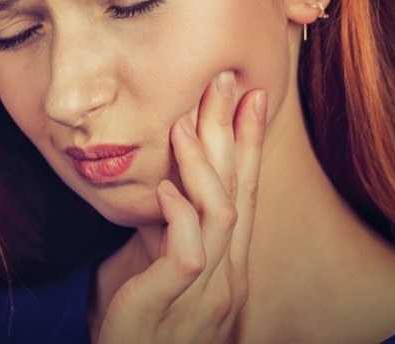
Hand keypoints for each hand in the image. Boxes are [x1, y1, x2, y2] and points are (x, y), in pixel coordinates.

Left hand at [97, 71, 266, 343]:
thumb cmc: (141, 312)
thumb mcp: (160, 258)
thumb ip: (174, 223)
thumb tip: (171, 177)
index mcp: (226, 260)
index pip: (246, 190)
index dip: (251, 142)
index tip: (253, 97)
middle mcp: (227, 274)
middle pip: (239, 189)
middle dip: (234, 132)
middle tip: (227, 81)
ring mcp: (204, 293)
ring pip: (221, 215)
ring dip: (203, 163)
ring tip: (183, 122)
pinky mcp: (170, 306)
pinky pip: (187, 254)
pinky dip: (179, 215)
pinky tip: (164, 190)